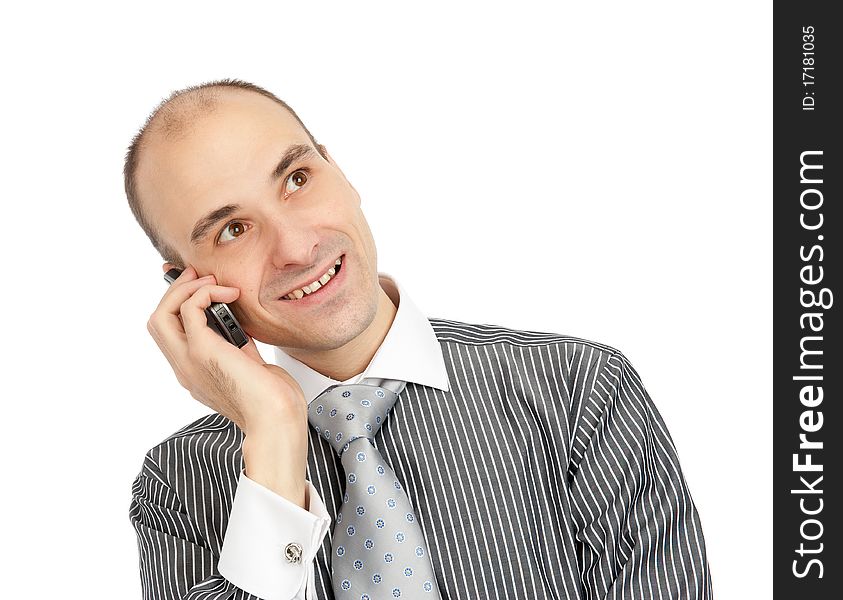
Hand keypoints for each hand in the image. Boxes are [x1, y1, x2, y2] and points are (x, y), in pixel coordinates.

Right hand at [146, 263, 308, 506]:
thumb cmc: (273, 400)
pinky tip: (228, 293)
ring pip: (161, 316)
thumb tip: (239, 327)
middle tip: (197, 276)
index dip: (175, 307)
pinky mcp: (203, 351)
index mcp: (195, 372)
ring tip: (209, 279)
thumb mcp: (251, 367)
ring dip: (184, 290)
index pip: (170, 334)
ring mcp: (189, 361)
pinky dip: (206, 293)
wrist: (276, 419)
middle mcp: (185, 368)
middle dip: (174, 292)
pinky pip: (190, 309)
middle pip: (157, 322)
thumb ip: (239, 348)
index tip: (193, 285)